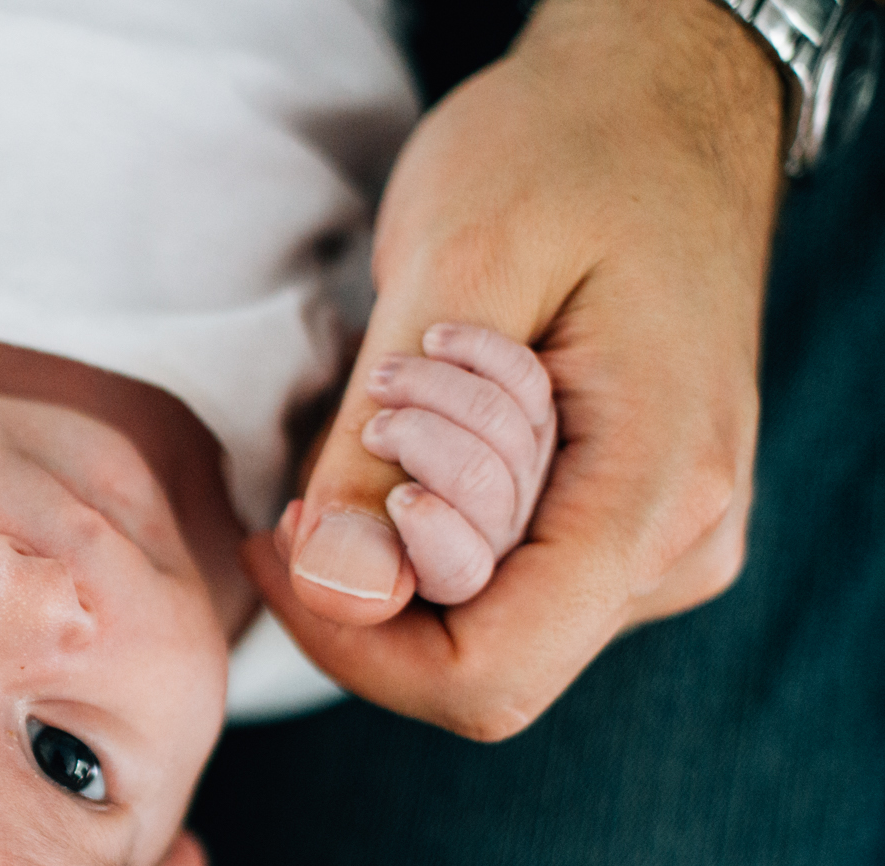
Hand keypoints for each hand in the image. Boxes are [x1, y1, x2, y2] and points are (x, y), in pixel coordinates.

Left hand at [257, 0, 783, 740]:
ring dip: (403, 514)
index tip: (285, 530)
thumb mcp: (454, 265)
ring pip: (474, 613)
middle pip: (468, 649)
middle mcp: (675, 550)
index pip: (484, 675)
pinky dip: (429, 505)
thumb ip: (380, 447)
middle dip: (376, 548)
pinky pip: (495, 571)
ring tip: (412, 379)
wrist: (665, 94)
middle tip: (365, 407)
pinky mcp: (620, 525)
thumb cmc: (569, 149)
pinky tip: (429, 407)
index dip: (352, 636)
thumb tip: (336, 588)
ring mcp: (657, 547)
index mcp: (657, 498)